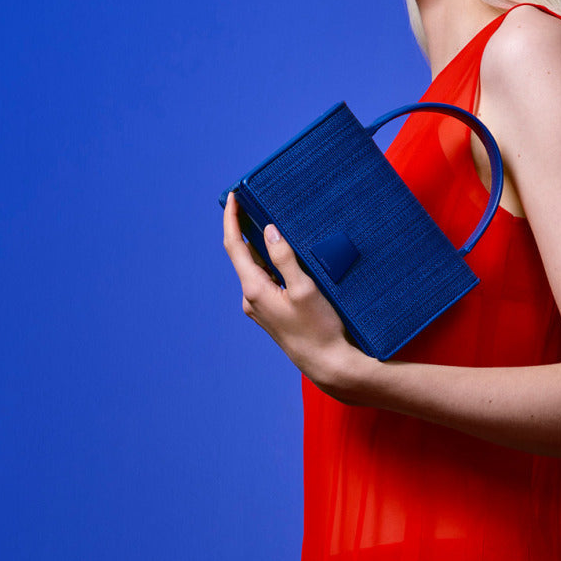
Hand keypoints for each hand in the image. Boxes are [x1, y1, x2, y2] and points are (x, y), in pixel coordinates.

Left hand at [222, 192, 363, 393]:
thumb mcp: (304, 289)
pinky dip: (270, 264)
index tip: (234, 197)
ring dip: (260, 247)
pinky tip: (284, 257)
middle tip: (254, 203)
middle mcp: (251, 299)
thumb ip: (284, 258)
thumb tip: (269, 231)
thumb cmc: (319, 329)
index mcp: (254, 290)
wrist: (328, 364)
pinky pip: (265, 281)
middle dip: (247, 229)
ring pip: (255, 269)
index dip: (231, 219)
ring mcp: (260, 308)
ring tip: (272, 224)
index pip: (234, 246)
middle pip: (243, 256)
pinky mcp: (271, 314)